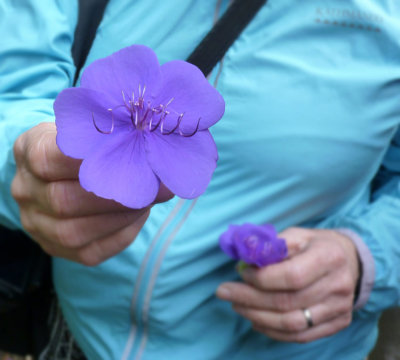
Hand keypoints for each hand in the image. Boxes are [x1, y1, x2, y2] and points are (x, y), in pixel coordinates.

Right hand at [11, 122, 172, 265]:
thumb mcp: (83, 132)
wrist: (54, 174)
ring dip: (120, 218)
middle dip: (117, 197)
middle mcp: (25, 191)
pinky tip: (139, 217)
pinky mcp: (54, 248)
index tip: (135, 156)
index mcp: (29, 153)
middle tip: (156, 188)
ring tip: (149, 201)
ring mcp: (36, 224)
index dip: (94, 160)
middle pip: (64, 201)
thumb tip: (153, 155)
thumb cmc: (78, 148)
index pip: (50, 159)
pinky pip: (89, 253)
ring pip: (74, 233)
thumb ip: (109, 141)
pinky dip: (121, 235)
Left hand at [216, 227, 359, 342]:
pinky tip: (255, 320)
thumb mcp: (297, 235)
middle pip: (288, 302)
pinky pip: (301, 336)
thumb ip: (272, 245)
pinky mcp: (337, 324)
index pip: (292, 276)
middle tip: (224, 292)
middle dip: (249, 299)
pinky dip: (274, 332)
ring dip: (257, 317)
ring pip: (292, 324)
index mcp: (329, 257)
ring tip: (236, 306)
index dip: (261, 278)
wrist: (351, 261)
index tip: (241, 272)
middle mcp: (338, 286)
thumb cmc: (317, 245)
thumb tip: (244, 258)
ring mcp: (339, 309)